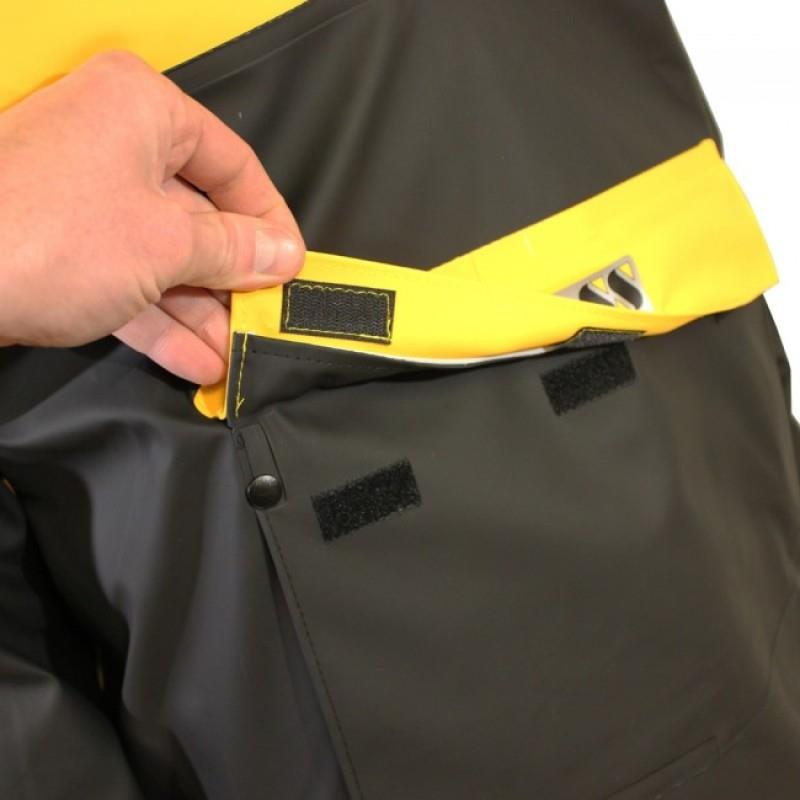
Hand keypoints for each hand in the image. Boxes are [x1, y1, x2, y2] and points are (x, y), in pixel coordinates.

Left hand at [0, 50, 304, 383]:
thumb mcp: (167, 244)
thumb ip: (235, 250)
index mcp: (143, 110)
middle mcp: (112, 142)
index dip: (271, 220)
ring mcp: (83, 197)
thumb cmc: (53, 236)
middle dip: (233, 280)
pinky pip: (127, 281)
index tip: (293, 266)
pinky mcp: (61, 246)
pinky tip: (194, 362)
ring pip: (164, 256)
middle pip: (198, 215)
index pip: (233, 162)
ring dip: (200, 312)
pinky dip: (160, 321)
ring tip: (233, 355)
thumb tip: (285, 255)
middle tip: (264, 318)